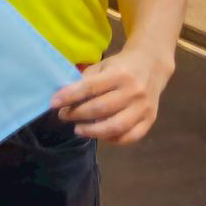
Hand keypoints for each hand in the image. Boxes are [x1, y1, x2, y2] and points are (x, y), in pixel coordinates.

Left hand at [52, 47, 170, 143]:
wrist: (152, 65)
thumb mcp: (102, 66)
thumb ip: (85, 81)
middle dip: (77, 115)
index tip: (53, 103)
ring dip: (92, 131)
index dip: (69, 97)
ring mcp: (144, 107)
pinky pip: (131, 136)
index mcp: (119, 74)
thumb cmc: (120, 66)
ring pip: (116, 126)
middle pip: (100, 109)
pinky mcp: (150, 119)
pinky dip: (113, 140)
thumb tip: (63, 99)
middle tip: (63, 116)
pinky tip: (100, 135)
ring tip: (78, 129)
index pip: (89, 87)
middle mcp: (134, 91)